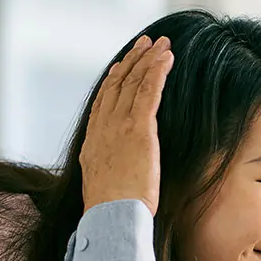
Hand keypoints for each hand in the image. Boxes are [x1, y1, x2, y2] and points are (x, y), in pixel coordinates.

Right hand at [80, 35, 173, 216]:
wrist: (111, 216)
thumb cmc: (111, 212)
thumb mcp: (105, 188)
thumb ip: (111, 174)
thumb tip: (117, 178)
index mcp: (93, 142)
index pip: (103, 103)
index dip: (113, 81)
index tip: (120, 66)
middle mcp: (102, 128)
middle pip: (117, 85)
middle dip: (132, 61)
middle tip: (144, 43)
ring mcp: (119, 126)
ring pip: (133, 83)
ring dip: (148, 60)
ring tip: (161, 44)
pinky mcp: (138, 128)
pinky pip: (148, 91)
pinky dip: (157, 71)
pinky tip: (166, 58)